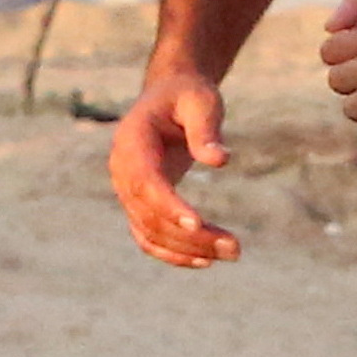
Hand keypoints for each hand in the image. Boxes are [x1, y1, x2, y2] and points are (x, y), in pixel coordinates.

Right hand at [109, 62, 240, 269]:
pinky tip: (206, 260)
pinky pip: (149, 237)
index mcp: (131, 140)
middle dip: (189, 235)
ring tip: (232, 253)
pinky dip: (174, 253)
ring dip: (188, 249)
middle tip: (235, 247)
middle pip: (148, 213)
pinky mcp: (139, 205)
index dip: (168, 205)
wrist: (170, 97)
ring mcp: (127, 191)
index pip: (145, 180)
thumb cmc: (187, 96)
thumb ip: (206, 129)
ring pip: (150, 231)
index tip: (197, 224)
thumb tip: (219, 160)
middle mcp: (122, 169)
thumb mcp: (201, 101)